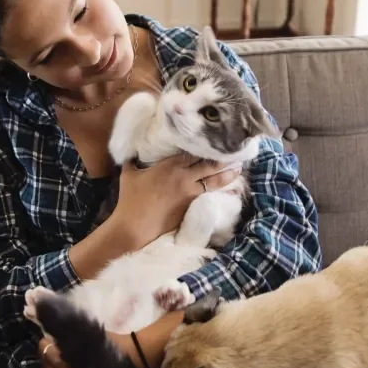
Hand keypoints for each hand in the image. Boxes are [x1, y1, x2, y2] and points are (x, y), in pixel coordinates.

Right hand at [109, 153, 240, 247]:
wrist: (136, 226)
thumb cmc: (130, 200)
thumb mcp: (129, 174)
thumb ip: (133, 160)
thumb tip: (133, 152)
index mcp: (169, 166)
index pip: (192, 152)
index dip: (204, 146)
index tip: (215, 141)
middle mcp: (183, 176)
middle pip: (208, 164)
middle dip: (222, 158)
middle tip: (234, 151)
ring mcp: (190, 192)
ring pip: (214, 180)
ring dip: (227, 174)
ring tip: (238, 168)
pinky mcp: (192, 205)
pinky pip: (210, 194)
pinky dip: (220, 189)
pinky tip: (230, 186)